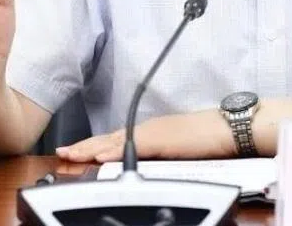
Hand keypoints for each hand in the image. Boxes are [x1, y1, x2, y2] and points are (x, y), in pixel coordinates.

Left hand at [55, 110, 236, 162]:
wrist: (228, 128)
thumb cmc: (209, 137)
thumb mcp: (178, 146)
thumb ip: (159, 152)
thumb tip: (147, 162)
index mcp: (151, 131)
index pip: (116, 138)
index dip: (94, 144)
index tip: (75, 149)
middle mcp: (148, 129)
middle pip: (109, 138)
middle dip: (84, 145)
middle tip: (63, 152)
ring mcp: (153, 133)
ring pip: (115, 140)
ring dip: (92, 147)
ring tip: (72, 154)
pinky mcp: (162, 140)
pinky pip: (134, 146)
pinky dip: (115, 151)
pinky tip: (101, 156)